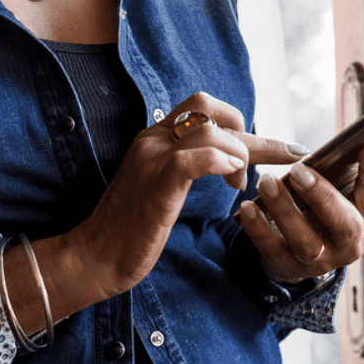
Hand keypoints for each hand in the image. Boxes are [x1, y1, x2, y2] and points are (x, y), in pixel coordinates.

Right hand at [65, 92, 304, 299]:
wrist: (94, 257)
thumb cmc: (131, 229)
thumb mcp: (162, 186)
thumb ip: (187, 166)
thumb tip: (228, 160)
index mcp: (154, 138)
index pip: (202, 108)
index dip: (239, 122)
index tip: (269, 149)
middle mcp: (152, 140)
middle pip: (208, 107)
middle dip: (249, 131)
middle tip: (266, 164)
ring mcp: (152, 160)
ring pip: (208, 129)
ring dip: (239, 154)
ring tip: (238, 186)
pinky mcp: (156, 186)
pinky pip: (192, 159)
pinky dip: (221, 162)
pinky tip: (231, 181)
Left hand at [238, 133, 363, 283]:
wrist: (303, 256)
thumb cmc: (330, 211)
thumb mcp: (353, 191)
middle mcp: (350, 242)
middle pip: (342, 223)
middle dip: (322, 195)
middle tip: (298, 170)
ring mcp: (321, 260)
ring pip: (305, 240)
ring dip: (284, 210)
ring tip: (267, 181)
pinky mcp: (289, 268)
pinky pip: (272, 250)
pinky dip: (258, 228)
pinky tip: (247, 207)